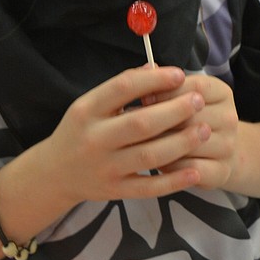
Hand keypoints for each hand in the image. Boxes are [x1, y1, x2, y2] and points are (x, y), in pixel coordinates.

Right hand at [41, 65, 210, 206]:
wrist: (54, 174)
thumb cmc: (79, 132)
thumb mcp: (89, 105)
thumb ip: (120, 88)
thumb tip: (155, 67)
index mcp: (87, 110)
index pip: (122, 88)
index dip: (154, 80)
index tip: (180, 74)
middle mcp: (94, 139)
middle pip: (140, 123)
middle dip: (175, 111)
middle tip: (199, 101)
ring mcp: (105, 167)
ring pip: (149, 156)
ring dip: (181, 143)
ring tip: (205, 130)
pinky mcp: (114, 191)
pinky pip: (148, 187)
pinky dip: (173, 181)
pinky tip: (195, 171)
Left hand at [143, 72, 238, 190]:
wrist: (217, 153)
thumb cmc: (188, 120)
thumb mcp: (181, 98)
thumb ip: (164, 86)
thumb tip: (145, 72)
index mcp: (221, 92)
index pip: (194, 87)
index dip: (165, 92)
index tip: (143, 98)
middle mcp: (229, 117)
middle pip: (190, 116)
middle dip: (158, 120)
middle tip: (132, 126)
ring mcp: (228, 145)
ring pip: (188, 143)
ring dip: (160, 145)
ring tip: (140, 144)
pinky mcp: (222, 171)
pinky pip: (191, 169)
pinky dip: (171, 167)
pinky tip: (158, 163)